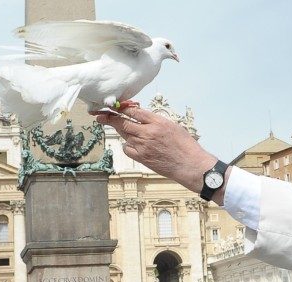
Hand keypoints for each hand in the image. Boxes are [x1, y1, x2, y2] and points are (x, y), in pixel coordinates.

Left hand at [96, 108, 218, 196]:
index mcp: (158, 122)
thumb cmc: (185, 146)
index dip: (122, 108)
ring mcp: (144, 146)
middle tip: (100, 116)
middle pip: (123, 122)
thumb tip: (141, 117)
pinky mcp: (142, 158)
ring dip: (121, 131)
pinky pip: (127, 148)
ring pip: (124, 135)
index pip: (134, 111)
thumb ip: (156, 121)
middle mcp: (148, 133)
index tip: (114, 107)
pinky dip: (128, 145)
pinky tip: (134, 145)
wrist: (190, 165)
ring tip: (123, 129)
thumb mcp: (173, 126)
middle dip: (109, 118)